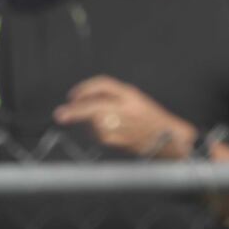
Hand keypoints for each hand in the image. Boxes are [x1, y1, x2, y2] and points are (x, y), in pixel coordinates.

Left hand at [53, 76, 196, 158]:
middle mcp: (124, 111)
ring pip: (92, 123)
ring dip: (87, 121)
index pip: (103, 85)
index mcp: (130, 96)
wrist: (169, 141)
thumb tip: (81, 98)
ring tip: (104, 121)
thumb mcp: (133, 97)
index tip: (72, 96)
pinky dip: (94, 131)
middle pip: (91, 107)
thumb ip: (108, 94)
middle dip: (73, 111)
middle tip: (60, 115)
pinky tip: (106, 130)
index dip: (84, 88)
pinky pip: (97, 134)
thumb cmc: (150, 117)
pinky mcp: (116, 142)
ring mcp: (121, 128)